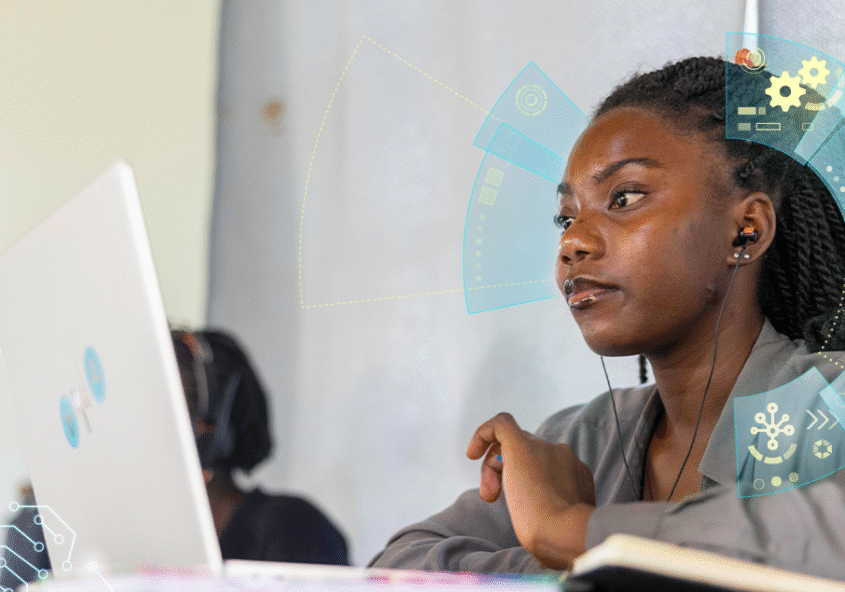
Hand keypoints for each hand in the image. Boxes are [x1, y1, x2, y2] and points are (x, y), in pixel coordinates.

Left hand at [466, 412, 595, 568]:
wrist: (562, 533)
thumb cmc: (561, 542)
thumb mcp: (563, 529)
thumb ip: (556, 522)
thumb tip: (544, 547)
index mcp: (576, 474)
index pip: (544, 466)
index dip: (523, 481)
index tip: (514, 503)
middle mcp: (562, 456)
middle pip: (526, 453)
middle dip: (505, 473)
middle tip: (492, 498)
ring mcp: (543, 448)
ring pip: (512, 444)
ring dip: (493, 467)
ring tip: (488, 494)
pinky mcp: (521, 444)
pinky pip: (501, 424)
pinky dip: (484, 433)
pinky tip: (471, 453)